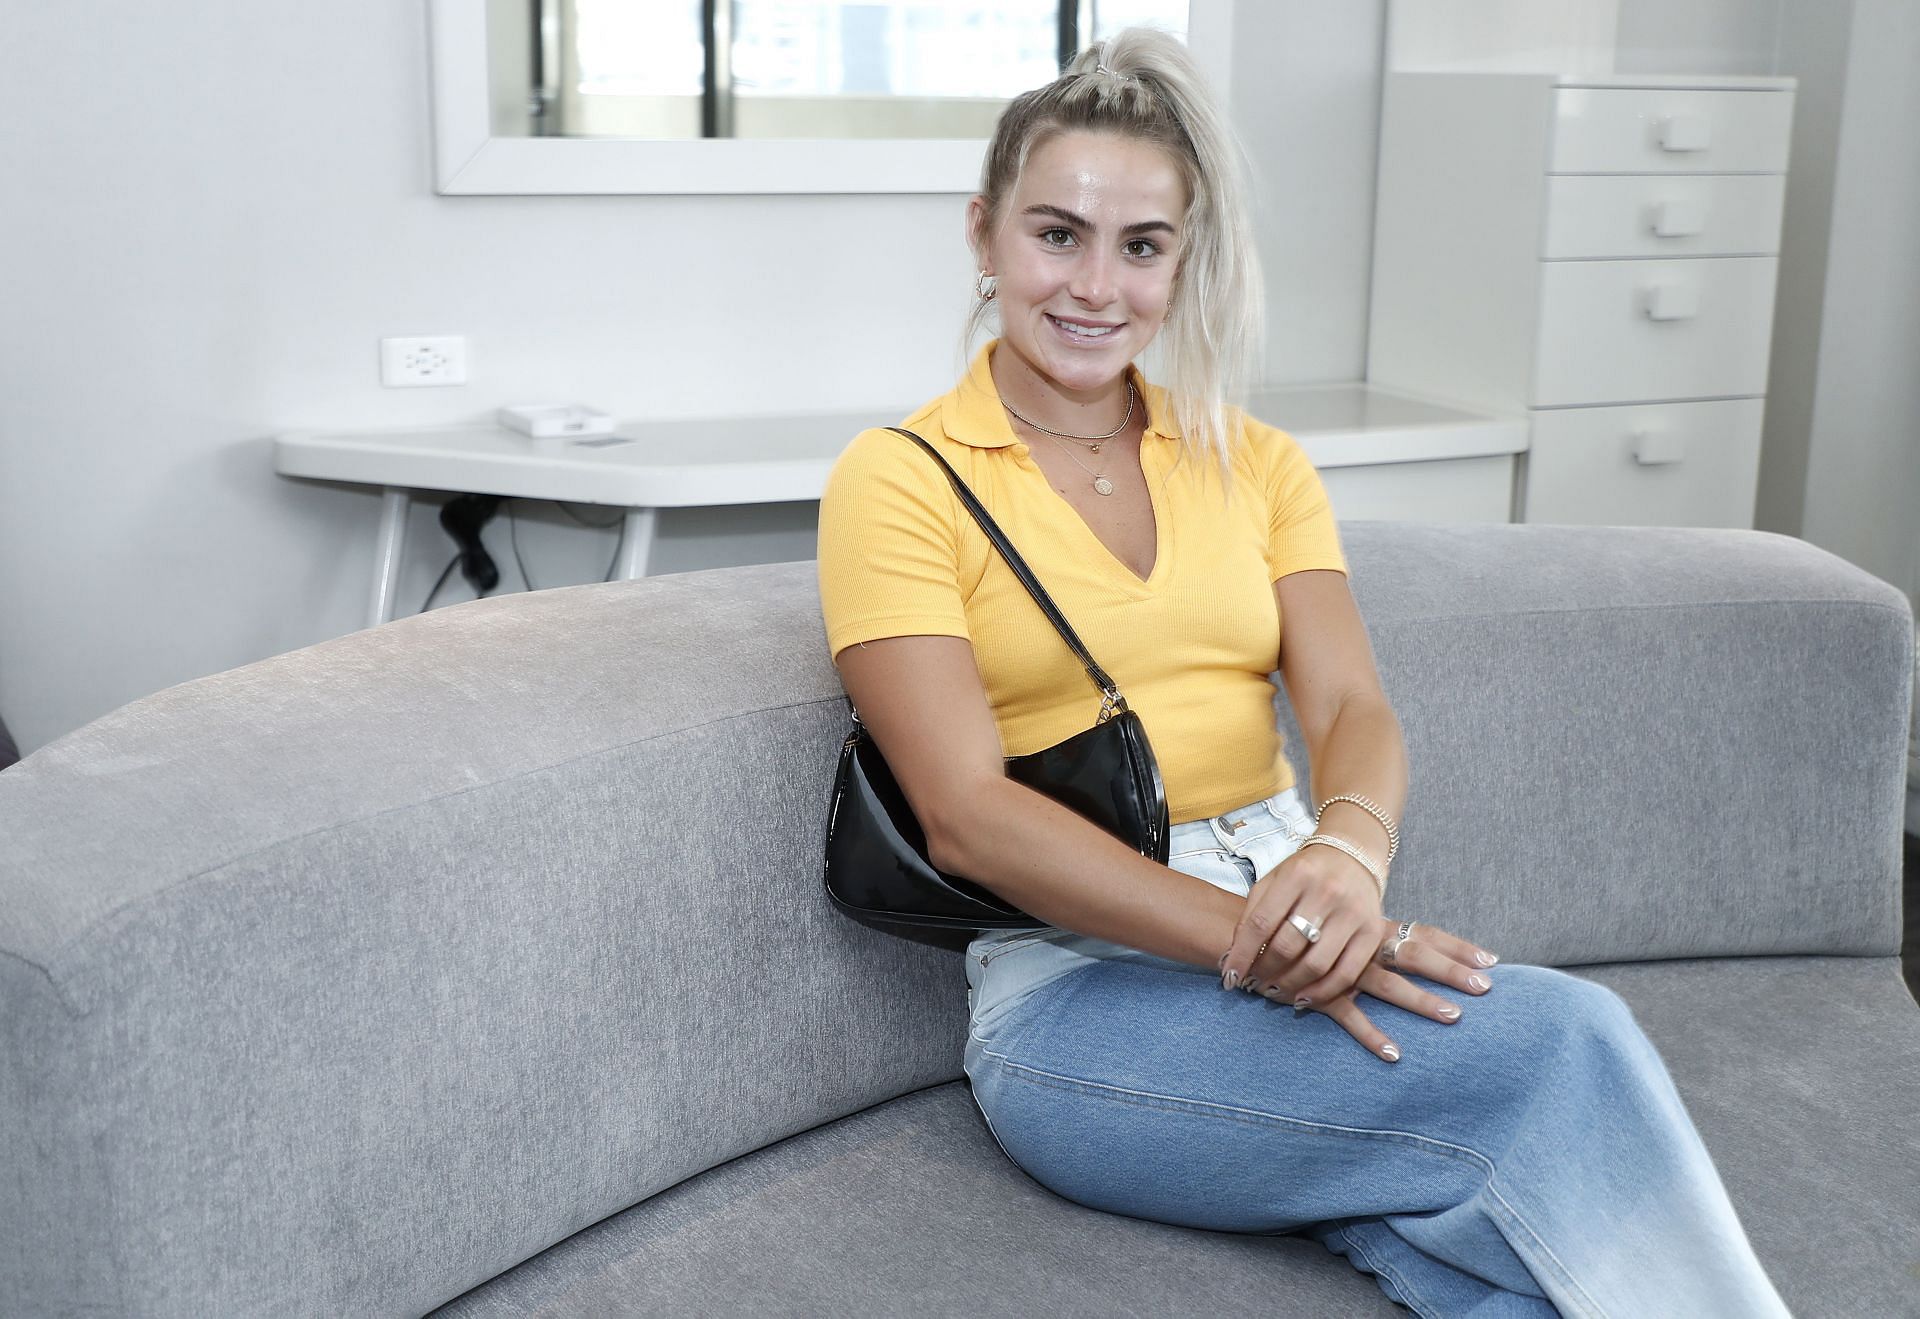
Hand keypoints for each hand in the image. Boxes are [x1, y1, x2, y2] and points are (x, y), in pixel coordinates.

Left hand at [1219, 841, 1385, 1008]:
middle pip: (1288, 946)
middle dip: (1265, 972)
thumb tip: (1235, 958)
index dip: (1242, 955)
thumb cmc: (1305, 873)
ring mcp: (1353, 913)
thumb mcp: (1273, 880)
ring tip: (1274, 991)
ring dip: (1289, 986)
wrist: (1354, 856)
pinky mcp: (1372, 932)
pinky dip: (1321, 993)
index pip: (1261, 923)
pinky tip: (1302, 998)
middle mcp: (1327, 892)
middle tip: (1254, 983)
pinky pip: (1346, 974)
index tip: (1229, 976)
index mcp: (1296, 876)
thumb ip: (1253, 913)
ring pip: (1316, 965)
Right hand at [1230, 916, 1498, 1063]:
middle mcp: (1361, 944)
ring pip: (1390, 985)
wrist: (1245, 931)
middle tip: (1487, 986)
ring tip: (1454, 1017)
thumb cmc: (1292, 926)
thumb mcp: (1330, 924)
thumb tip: (1402, 946)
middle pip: (1416, 955)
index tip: (1492, 959)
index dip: (1457, 947)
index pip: (1423, 934)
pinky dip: (1372, 1036)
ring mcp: (1342, 969)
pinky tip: (1394, 1054)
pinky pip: (1350, 1016)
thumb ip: (1359, 934)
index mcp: (1370, 926)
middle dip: (1452, 971)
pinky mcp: (1321, 992)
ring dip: (1423, 1001)